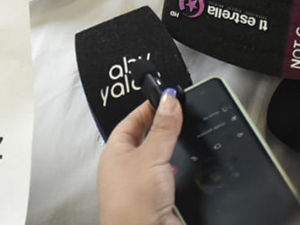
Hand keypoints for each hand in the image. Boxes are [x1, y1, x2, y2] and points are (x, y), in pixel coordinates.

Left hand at [97, 94, 183, 224]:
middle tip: (178, 112)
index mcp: (114, 153)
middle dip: (160, 127)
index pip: (130, 122)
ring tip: (183, 134)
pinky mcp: (156, 200)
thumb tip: (169, 101)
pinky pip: (166, 177)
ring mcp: (140, 185)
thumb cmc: (132, 203)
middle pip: (144, 139)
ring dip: (169, 149)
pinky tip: (184, 167)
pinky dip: (176, 170)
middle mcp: (125, 169)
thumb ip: (163, 128)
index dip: (147, 108)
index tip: (165, 97)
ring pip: (156, 159)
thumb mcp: (151, 156)